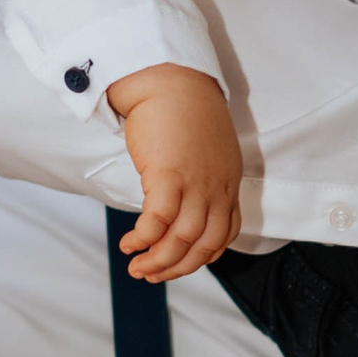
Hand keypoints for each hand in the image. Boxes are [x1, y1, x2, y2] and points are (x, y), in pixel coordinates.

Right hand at [104, 63, 241, 280]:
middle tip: (151, 275)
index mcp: (228, 183)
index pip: (224, 235)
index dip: (200, 257)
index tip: (177, 263)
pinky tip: (129, 243)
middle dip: (176, 268)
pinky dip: (143, 238)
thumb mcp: (208, 149)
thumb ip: (203, 176)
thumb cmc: (183, 109)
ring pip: (182, 240)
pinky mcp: (169, 176)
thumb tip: (182, 197)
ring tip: (136, 267)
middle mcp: (217, 189)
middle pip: (203, 245)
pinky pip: (158, 221)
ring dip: (158, 260)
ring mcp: (196, 184)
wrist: (170, 81)